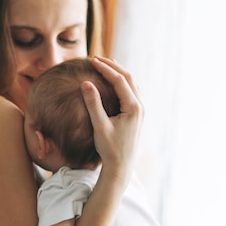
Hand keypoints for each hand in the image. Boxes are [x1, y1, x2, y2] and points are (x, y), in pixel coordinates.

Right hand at [81, 56, 143, 181]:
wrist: (121, 167)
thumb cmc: (110, 149)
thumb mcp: (99, 126)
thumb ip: (93, 104)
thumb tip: (86, 83)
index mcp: (133, 108)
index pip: (120, 80)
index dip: (106, 69)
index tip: (93, 61)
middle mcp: (140, 107)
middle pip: (129, 78)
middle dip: (113, 67)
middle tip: (97, 58)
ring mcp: (140, 111)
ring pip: (132, 84)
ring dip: (119, 73)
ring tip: (105, 64)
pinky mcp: (137, 116)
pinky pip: (132, 92)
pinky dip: (122, 83)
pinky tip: (113, 82)